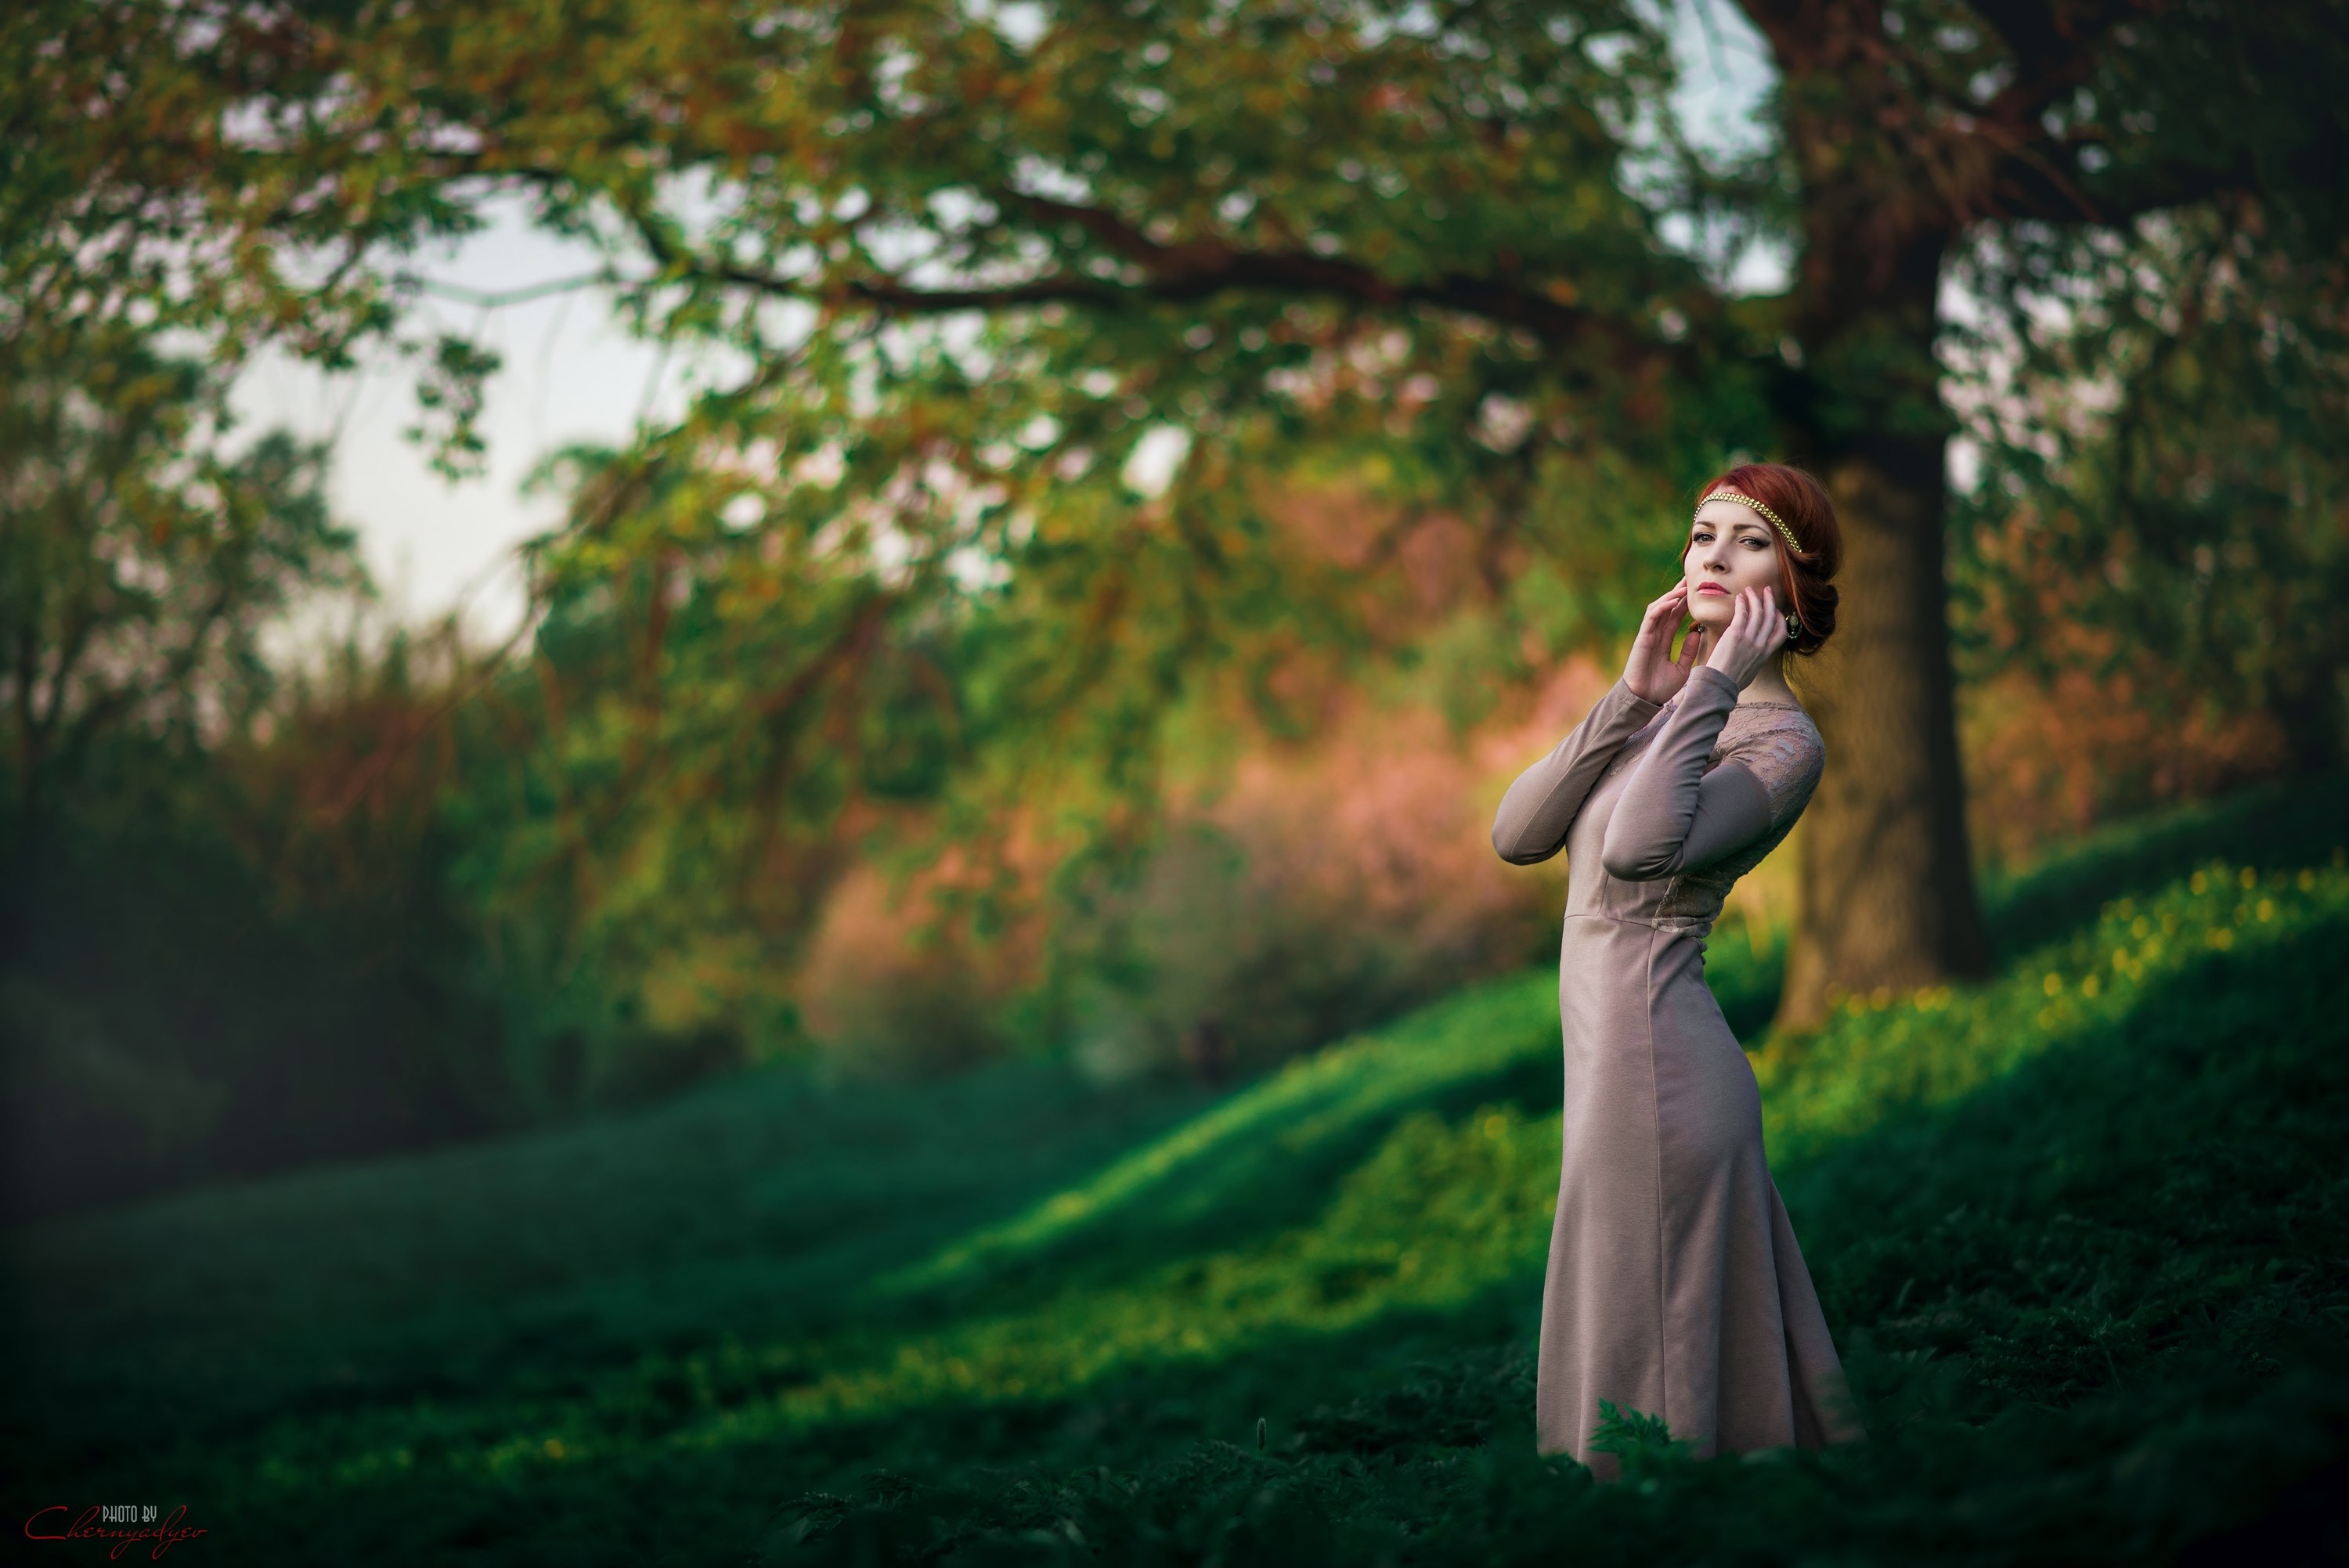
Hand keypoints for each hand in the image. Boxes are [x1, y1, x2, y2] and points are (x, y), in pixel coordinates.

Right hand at [1621, 582, 1706, 703]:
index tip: (1697, 592)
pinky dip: (1662, 607)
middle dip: (1678, 593)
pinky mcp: (1642, 637)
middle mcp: (1655, 635)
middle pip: (1667, 607)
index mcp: (1664, 641)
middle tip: (1691, 579)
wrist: (1644, 700)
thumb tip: (1697, 632)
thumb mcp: (1682, 669)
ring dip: (1671, 596)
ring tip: (1684, 587)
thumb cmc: (1660, 688)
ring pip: (1658, 608)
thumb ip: (1689, 651)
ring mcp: (1648, 635)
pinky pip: (1652, 617)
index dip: (1684, 603)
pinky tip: (1673, 600)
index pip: (1675, 616)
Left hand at [1702, 584, 1782, 690]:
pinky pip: (1742, 614)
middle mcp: (1761, 645)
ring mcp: (1749, 639)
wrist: (1719, 685)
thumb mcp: (1751, 671)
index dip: (1780, 619)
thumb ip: (1755, 659)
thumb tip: (1753, 655)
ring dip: (1754, 598)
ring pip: (1758, 612)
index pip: (1781, 633)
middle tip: (1767, 591)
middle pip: (1771, 617)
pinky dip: (1742, 603)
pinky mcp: (1735, 635)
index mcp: (1766, 654)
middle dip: (1770, 601)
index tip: (1776, 611)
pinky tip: (1740, 597)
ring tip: (1750, 590)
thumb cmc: (1731, 681)